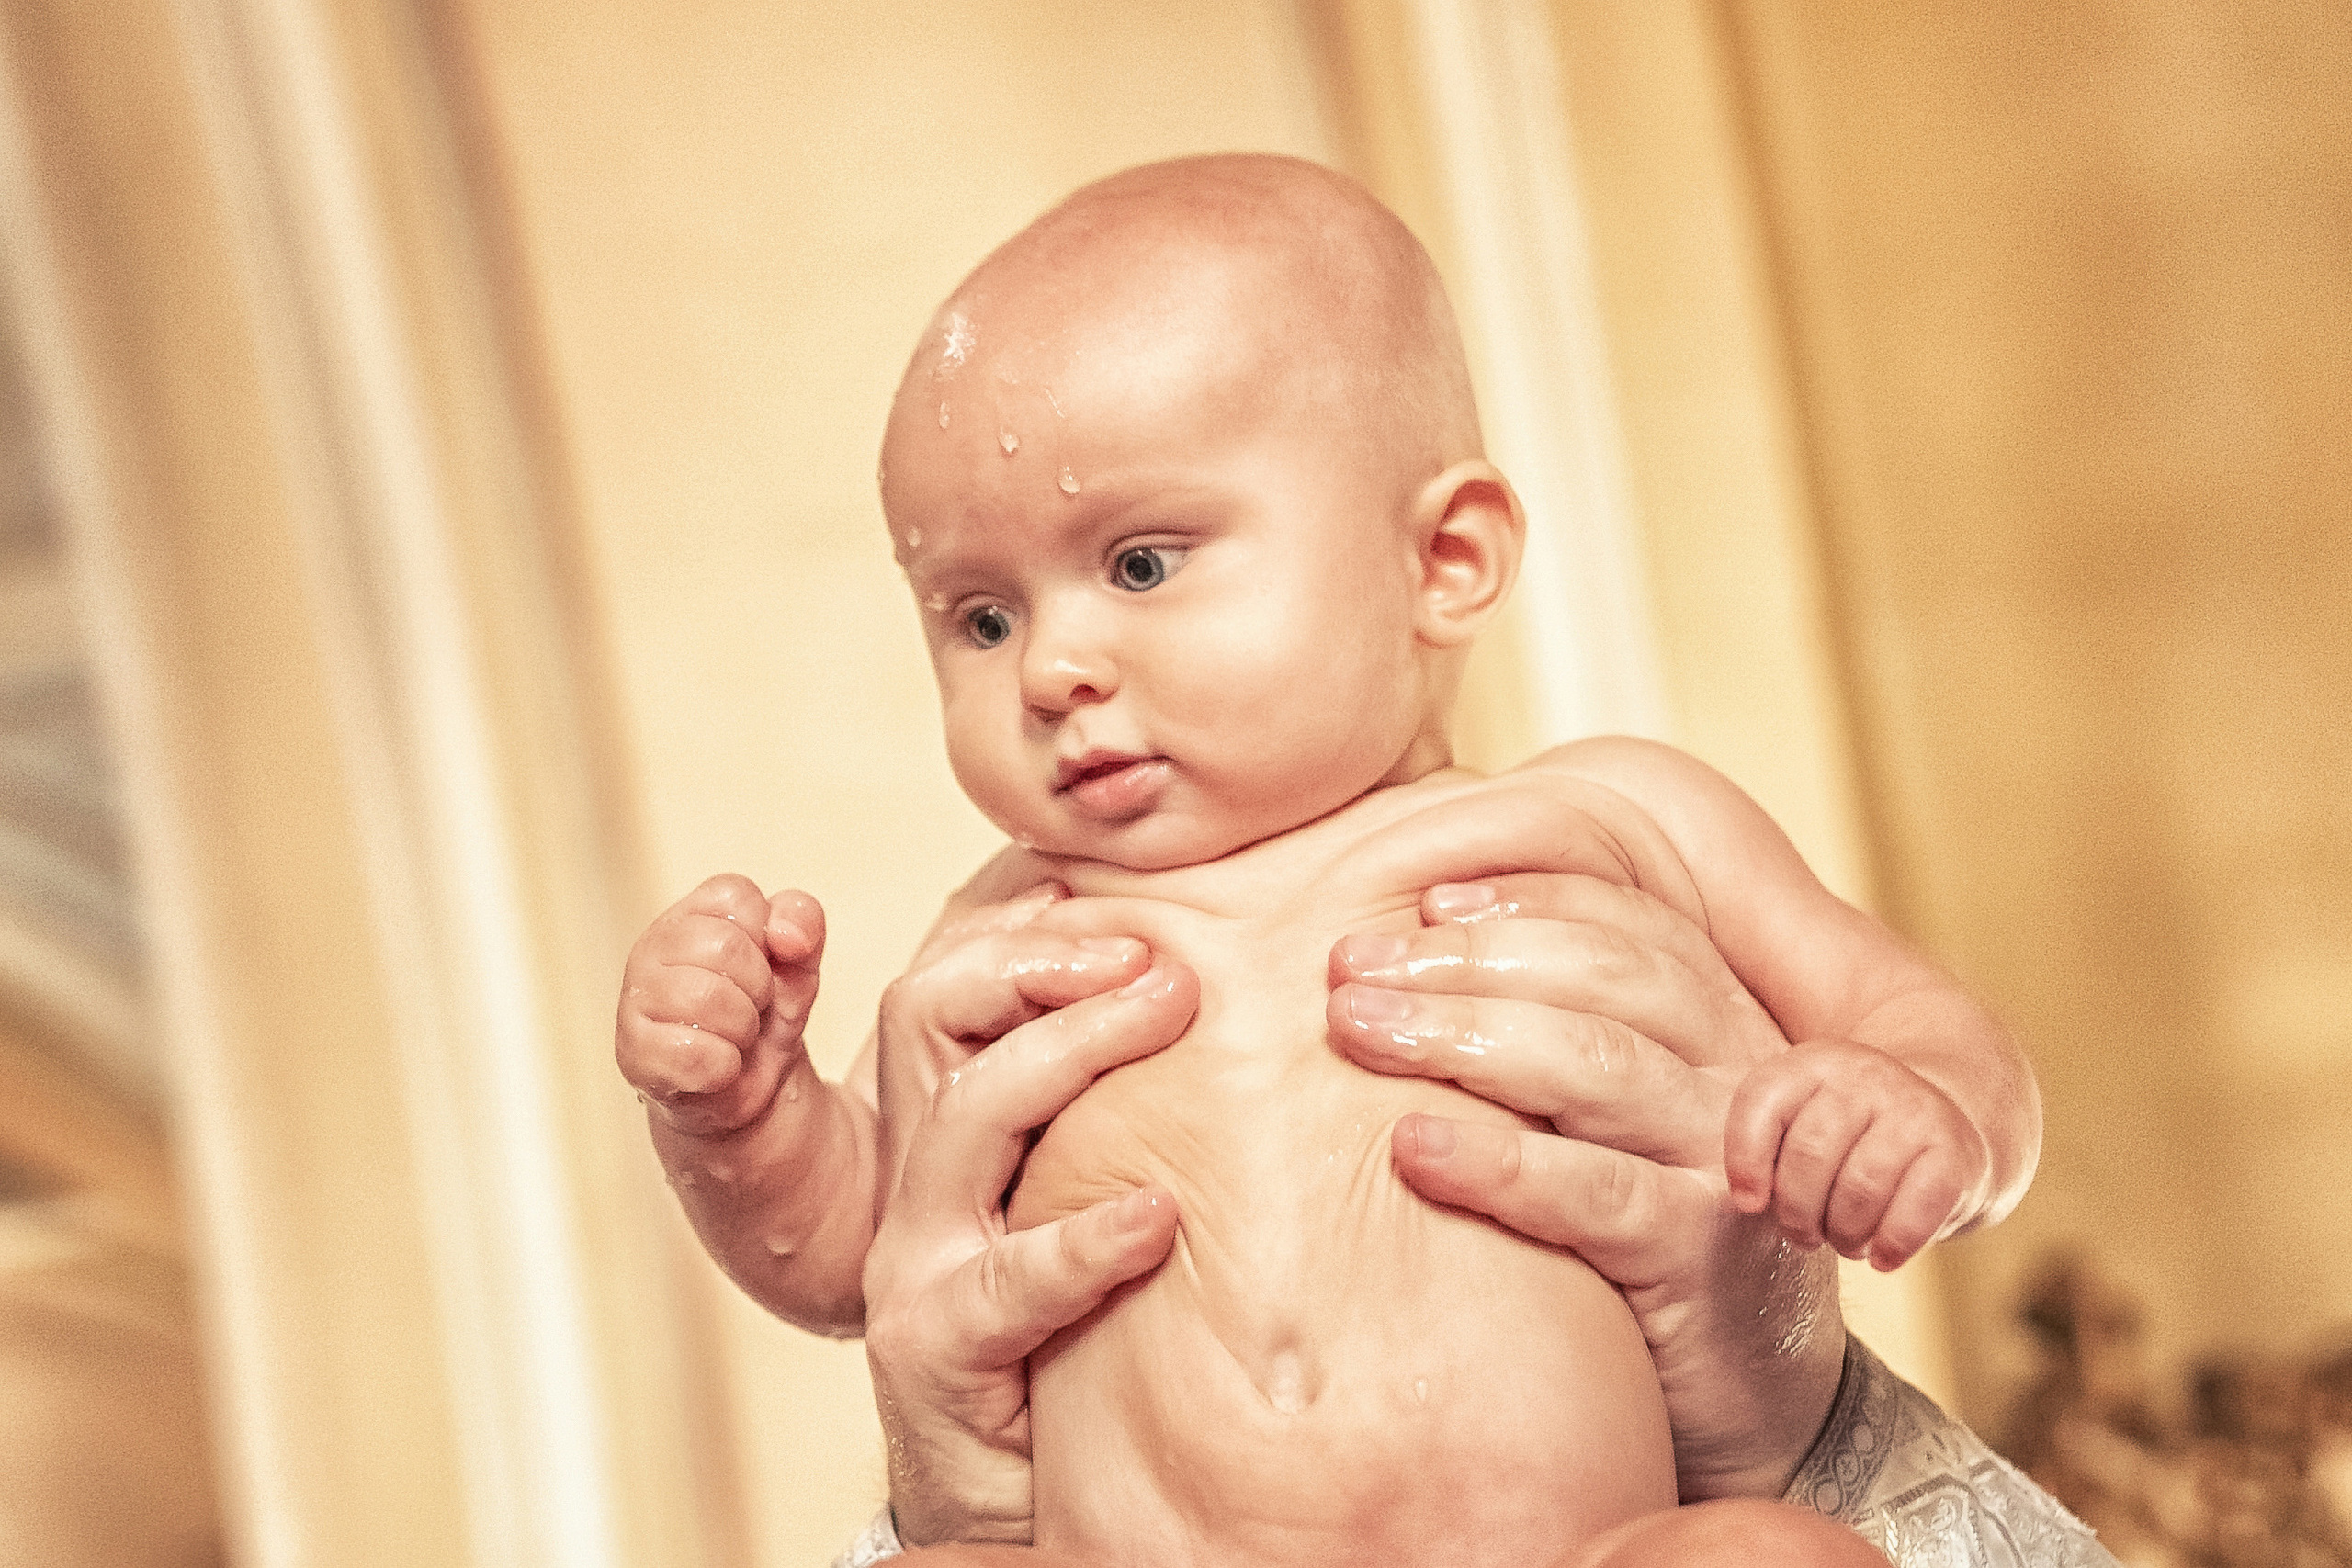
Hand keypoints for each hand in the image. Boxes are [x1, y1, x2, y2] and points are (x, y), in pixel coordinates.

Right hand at [615, 873, 824, 1139]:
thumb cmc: (767, 1014)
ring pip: (707, 998)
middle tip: (751, 1007)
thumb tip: (787, 936)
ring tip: (735, 1036)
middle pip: (725, 947)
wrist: (757, 1091)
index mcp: (692, 914)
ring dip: (743, 1028)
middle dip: (759, 987)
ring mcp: (636, 999)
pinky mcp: (633, 1053)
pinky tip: (717, 1066)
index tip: (766, 963)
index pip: (735, 895)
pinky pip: (694, 1054)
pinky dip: (724, 1067)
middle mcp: (652, 947)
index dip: (767, 936)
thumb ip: (803, 923)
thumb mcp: (800, 961)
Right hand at [864, 902, 1197, 1545]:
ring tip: (1167, 1009)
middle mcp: (923, 1177)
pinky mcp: (935, 1350)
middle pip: (934, 1014)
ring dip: (1067, 1048)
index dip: (1031, 923)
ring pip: (963, 1115)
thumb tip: (1234, 994)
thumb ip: (1129, 1112)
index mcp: (958, 1126)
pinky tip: (1155, 1219)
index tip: (1136, 897)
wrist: (1009, 1497)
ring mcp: (918, 1260)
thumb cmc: (1079, 1334)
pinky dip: (1083, 1245)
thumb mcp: (1091, 1196)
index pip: (960, 982)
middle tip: (1164, 951)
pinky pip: (1005, 1283)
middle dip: (1045, 961)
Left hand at [1325, 873, 1845, 1502]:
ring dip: (1464, 1035)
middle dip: (1466, 959)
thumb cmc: (1642, 1233)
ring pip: (1597, 1063)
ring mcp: (1726, 1162)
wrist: (1750, 1392)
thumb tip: (1402, 957)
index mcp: (1717, 1018)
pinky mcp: (1705, 1256)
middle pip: (1603, 977)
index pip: (1626, 925)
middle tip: (1350, 967)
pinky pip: (1596, 1192)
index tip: (1421, 900)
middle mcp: (1735, 1072)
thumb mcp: (1611, 1119)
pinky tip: (1412, 1150)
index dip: (1524, 900)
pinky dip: (1498, 1164)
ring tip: (1357, 1027)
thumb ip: (1549, 1036)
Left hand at [1725, 1039, 1990, 1270]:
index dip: (1745, 1160)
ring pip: (1860, 1187)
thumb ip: (1764, 1146)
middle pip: (1809, 1154)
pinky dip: (1892, 1244)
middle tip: (1804, 1236)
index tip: (1750, 1203)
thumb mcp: (1803, 1118)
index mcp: (1813, 1063)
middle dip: (1797, 1213)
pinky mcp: (1955, 1151)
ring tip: (1845, 1242)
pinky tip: (1882, 1258)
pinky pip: (1915, 1210)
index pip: (1761, 1101)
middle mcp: (1864, 1076)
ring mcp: (1914, 1109)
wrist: (1948, 1124)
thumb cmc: (1853, 1137)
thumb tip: (1747, 1201)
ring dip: (1844, 1234)